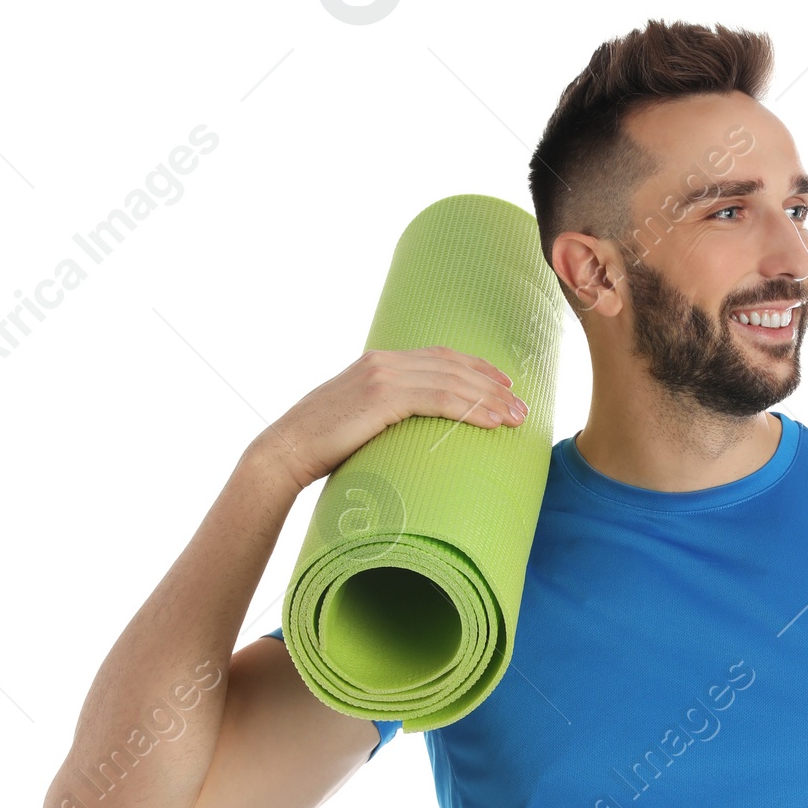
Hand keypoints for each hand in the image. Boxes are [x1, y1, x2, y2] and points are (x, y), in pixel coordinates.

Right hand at [242, 345, 527, 497]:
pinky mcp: (381, 397)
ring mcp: (382, 376)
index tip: (504, 383)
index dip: (476, 368)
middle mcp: (384, 361)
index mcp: (380, 362)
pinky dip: (470, 409)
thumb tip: (411, 434)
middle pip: (453, 366)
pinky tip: (491, 422)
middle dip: (492, 385)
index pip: (440, 357)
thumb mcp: (359, 421)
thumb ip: (386, 415)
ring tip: (516, 418)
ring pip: (452, 382)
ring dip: (489, 399)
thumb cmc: (321, 448)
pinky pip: (438, 399)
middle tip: (522, 406)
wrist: (286, 451)